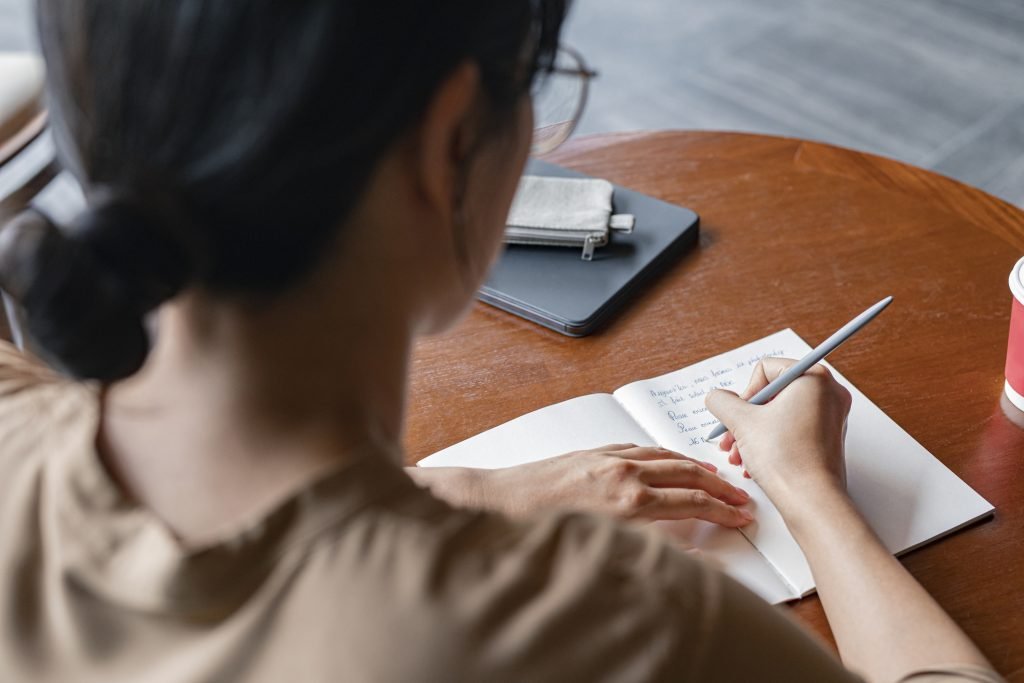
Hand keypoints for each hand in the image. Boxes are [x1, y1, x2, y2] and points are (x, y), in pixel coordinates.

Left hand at [479, 444, 753, 526]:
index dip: (723, 511)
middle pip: (687, 475)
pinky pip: (640, 448)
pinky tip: (668, 458)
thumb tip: (686, 554)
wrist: (499, 501)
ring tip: (715, 474)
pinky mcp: (594, 451)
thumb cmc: (540, 528)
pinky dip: (662, 453)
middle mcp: (624, 474)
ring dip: (695, 465)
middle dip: (719, 486)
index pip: (692, 502)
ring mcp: (609, 459)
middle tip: (742, 495)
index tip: (742, 516)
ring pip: (665, 456)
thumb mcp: (600, 548)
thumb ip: (649, 548)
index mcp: (631, 502)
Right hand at [705, 358, 852, 516]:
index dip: (746, 392)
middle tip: (732, 434)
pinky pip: (793, 429)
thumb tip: (717, 397)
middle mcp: (828, 393)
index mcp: (813, 378)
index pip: (767, 369)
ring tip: (740, 453)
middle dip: (746, 417)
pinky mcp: (828, 439)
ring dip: (753, 432)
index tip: (739, 415)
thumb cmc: (786, 459)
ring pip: (780, 413)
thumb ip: (722, 401)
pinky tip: (754, 462)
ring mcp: (832, 417)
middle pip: (773, 392)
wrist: (811, 501)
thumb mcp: (741, 422)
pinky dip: (771, 441)